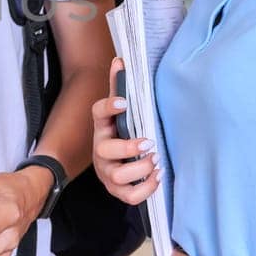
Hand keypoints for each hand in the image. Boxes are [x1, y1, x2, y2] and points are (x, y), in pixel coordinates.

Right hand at [92, 58, 159, 205]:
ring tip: (156, 161)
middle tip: (149, 143)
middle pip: (106, 150)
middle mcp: (101, 150)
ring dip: (141, 169)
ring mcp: (107, 173)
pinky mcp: (117, 190)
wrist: (115, 163)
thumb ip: (119, 87)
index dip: (110, 107)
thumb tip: (120, 59)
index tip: (125, 102)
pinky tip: (157, 176)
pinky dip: (146, 188)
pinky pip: (130, 197)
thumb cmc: (121, 133)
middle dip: (129, 148)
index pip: (98, 112)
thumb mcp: (120, 112)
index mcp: (102, 127)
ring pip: (119, 176)